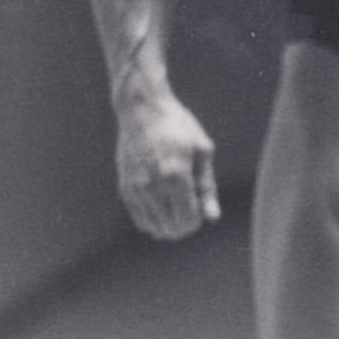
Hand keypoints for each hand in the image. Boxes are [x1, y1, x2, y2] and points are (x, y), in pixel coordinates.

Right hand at [115, 96, 220, 240]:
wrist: (142, 110)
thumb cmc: (178, 126)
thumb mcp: (202, 150)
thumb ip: (207, 186)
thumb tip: (212, 218)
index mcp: (176, 176)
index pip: (188, 220)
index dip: (198, 220)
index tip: (201, 206)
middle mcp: (153, 186)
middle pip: (172, 229)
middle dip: (186, 225)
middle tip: (191, 205)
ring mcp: (136, 189)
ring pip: (155, 228)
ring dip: (170, 224)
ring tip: (177, 204)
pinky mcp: (125, 188)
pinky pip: (141, 220)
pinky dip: (154, 220)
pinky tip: (163, 206)